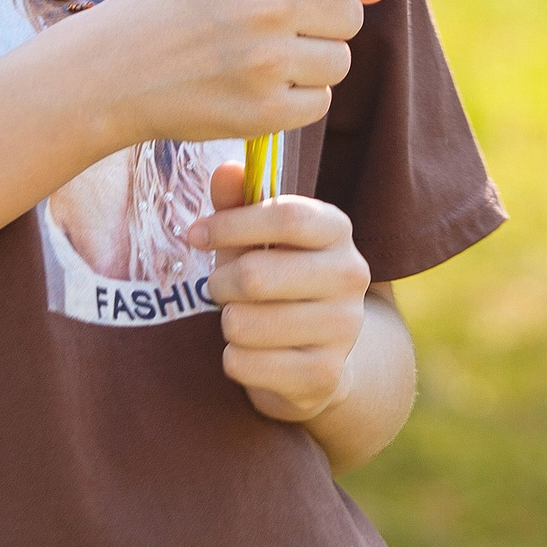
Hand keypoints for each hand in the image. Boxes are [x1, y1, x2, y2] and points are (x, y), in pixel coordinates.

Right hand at [64, 0, 390, 150]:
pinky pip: (318, 104)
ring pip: (339, 62)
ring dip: (312, 64)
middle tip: (276, 30)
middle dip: (324, 25)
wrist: (108, 70)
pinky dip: (295, 100)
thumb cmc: (166, 9)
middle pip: (350, 16)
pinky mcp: (263, 111)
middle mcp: (270, 2)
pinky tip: (255, 88)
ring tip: (262, 60)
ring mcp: (268, 60)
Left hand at [189, 162, 372, 424]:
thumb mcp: (257, 237)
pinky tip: (252, 354)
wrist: (317, 355)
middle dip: (219, 283)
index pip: (286, 216)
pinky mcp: (325, 375)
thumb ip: (238, 202)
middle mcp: (350, 275)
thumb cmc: (277, 278)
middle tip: (220, 288)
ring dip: (227, 322)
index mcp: (336, 229)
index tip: (195, 234)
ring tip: (243, 319)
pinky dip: (234, 359)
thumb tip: (227, 170)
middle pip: (255, 275)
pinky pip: (245, 363)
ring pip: (243, 323)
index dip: (232, 224)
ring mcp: (344, 329)